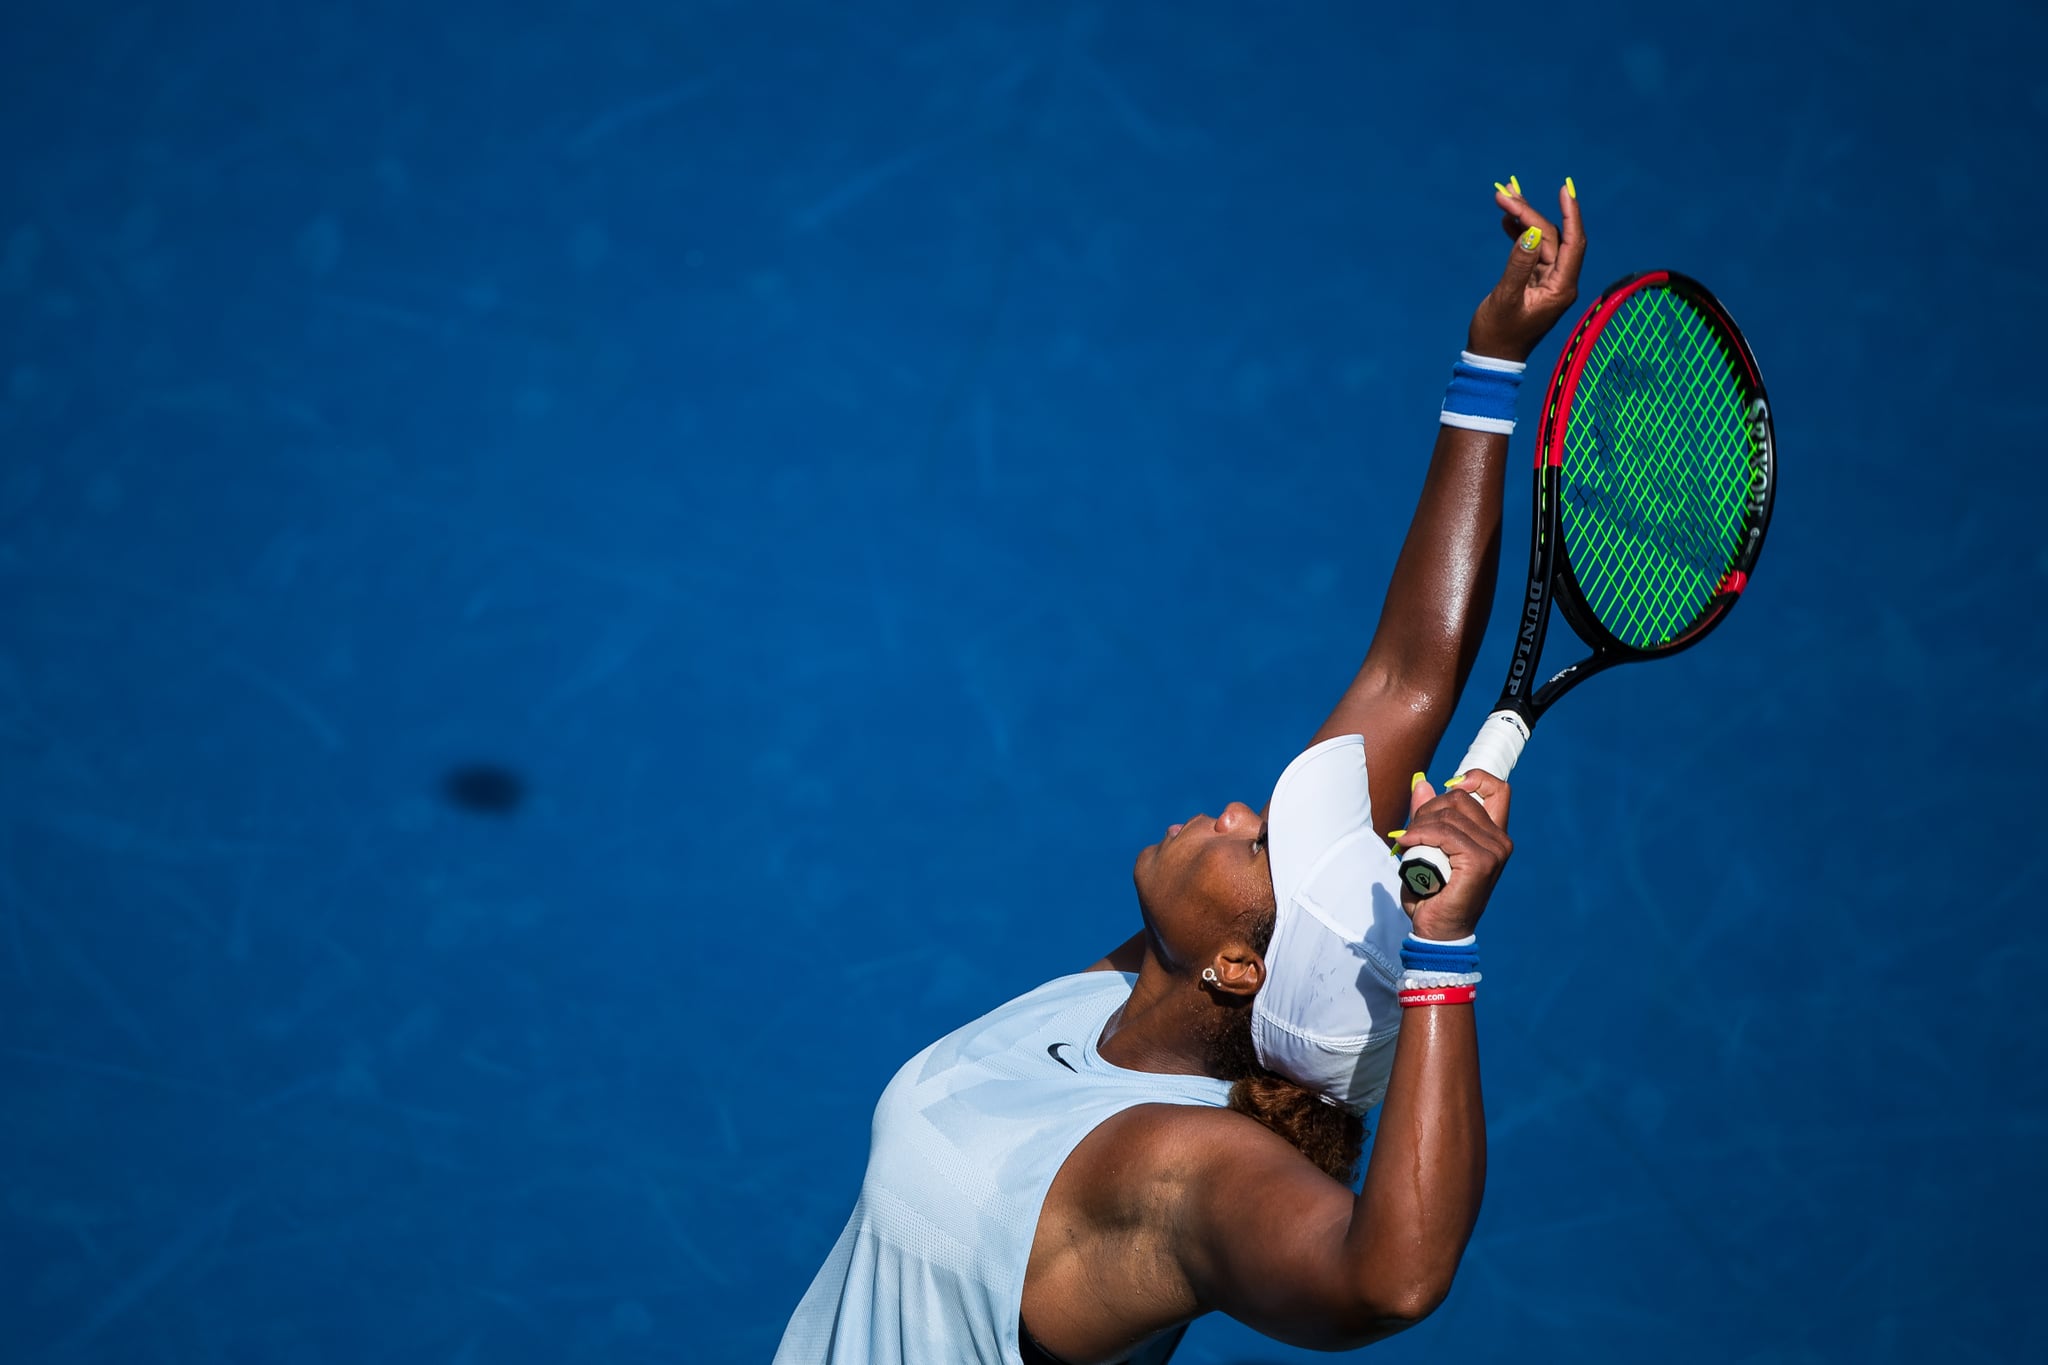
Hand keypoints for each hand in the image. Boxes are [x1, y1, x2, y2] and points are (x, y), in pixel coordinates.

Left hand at [1393, 770, 1512, 938]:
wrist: (1437, 930)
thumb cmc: (1434, 892)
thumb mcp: (1428, 846)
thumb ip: (1428, 816)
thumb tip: (1422, 783)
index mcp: (1494, 834)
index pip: (1497, 789)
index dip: (1474, 778)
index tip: (1449, 786)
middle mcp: (1500, 840)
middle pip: (1459, 798)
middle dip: (1427, 809)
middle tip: (1410, 832)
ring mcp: (1493, 851)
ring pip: (1448, 815)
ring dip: (1418, 825)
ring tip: (1406, 843)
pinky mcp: (1480, 862)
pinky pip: (1444, 833)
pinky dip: (1419, 834)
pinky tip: (1406, 844)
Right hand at [1465, 178, 1587, 363]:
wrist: (1491, 359)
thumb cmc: (1497, 334)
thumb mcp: (1505, 298)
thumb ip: (1518, 265)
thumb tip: (1530, 233)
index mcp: (1561, 288)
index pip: (1572, 242)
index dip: (1570, 214)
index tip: (1565, 189)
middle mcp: (1559, 282)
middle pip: (1551, 237)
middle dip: (1530, 214)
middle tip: (1504, 194)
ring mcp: (1547, 282)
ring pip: (1540, 241)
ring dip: (1523, 221)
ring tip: (1503, 199)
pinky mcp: (1533, 283)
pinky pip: (1531, 252)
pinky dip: (1519, 235)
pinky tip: (1506, 222)